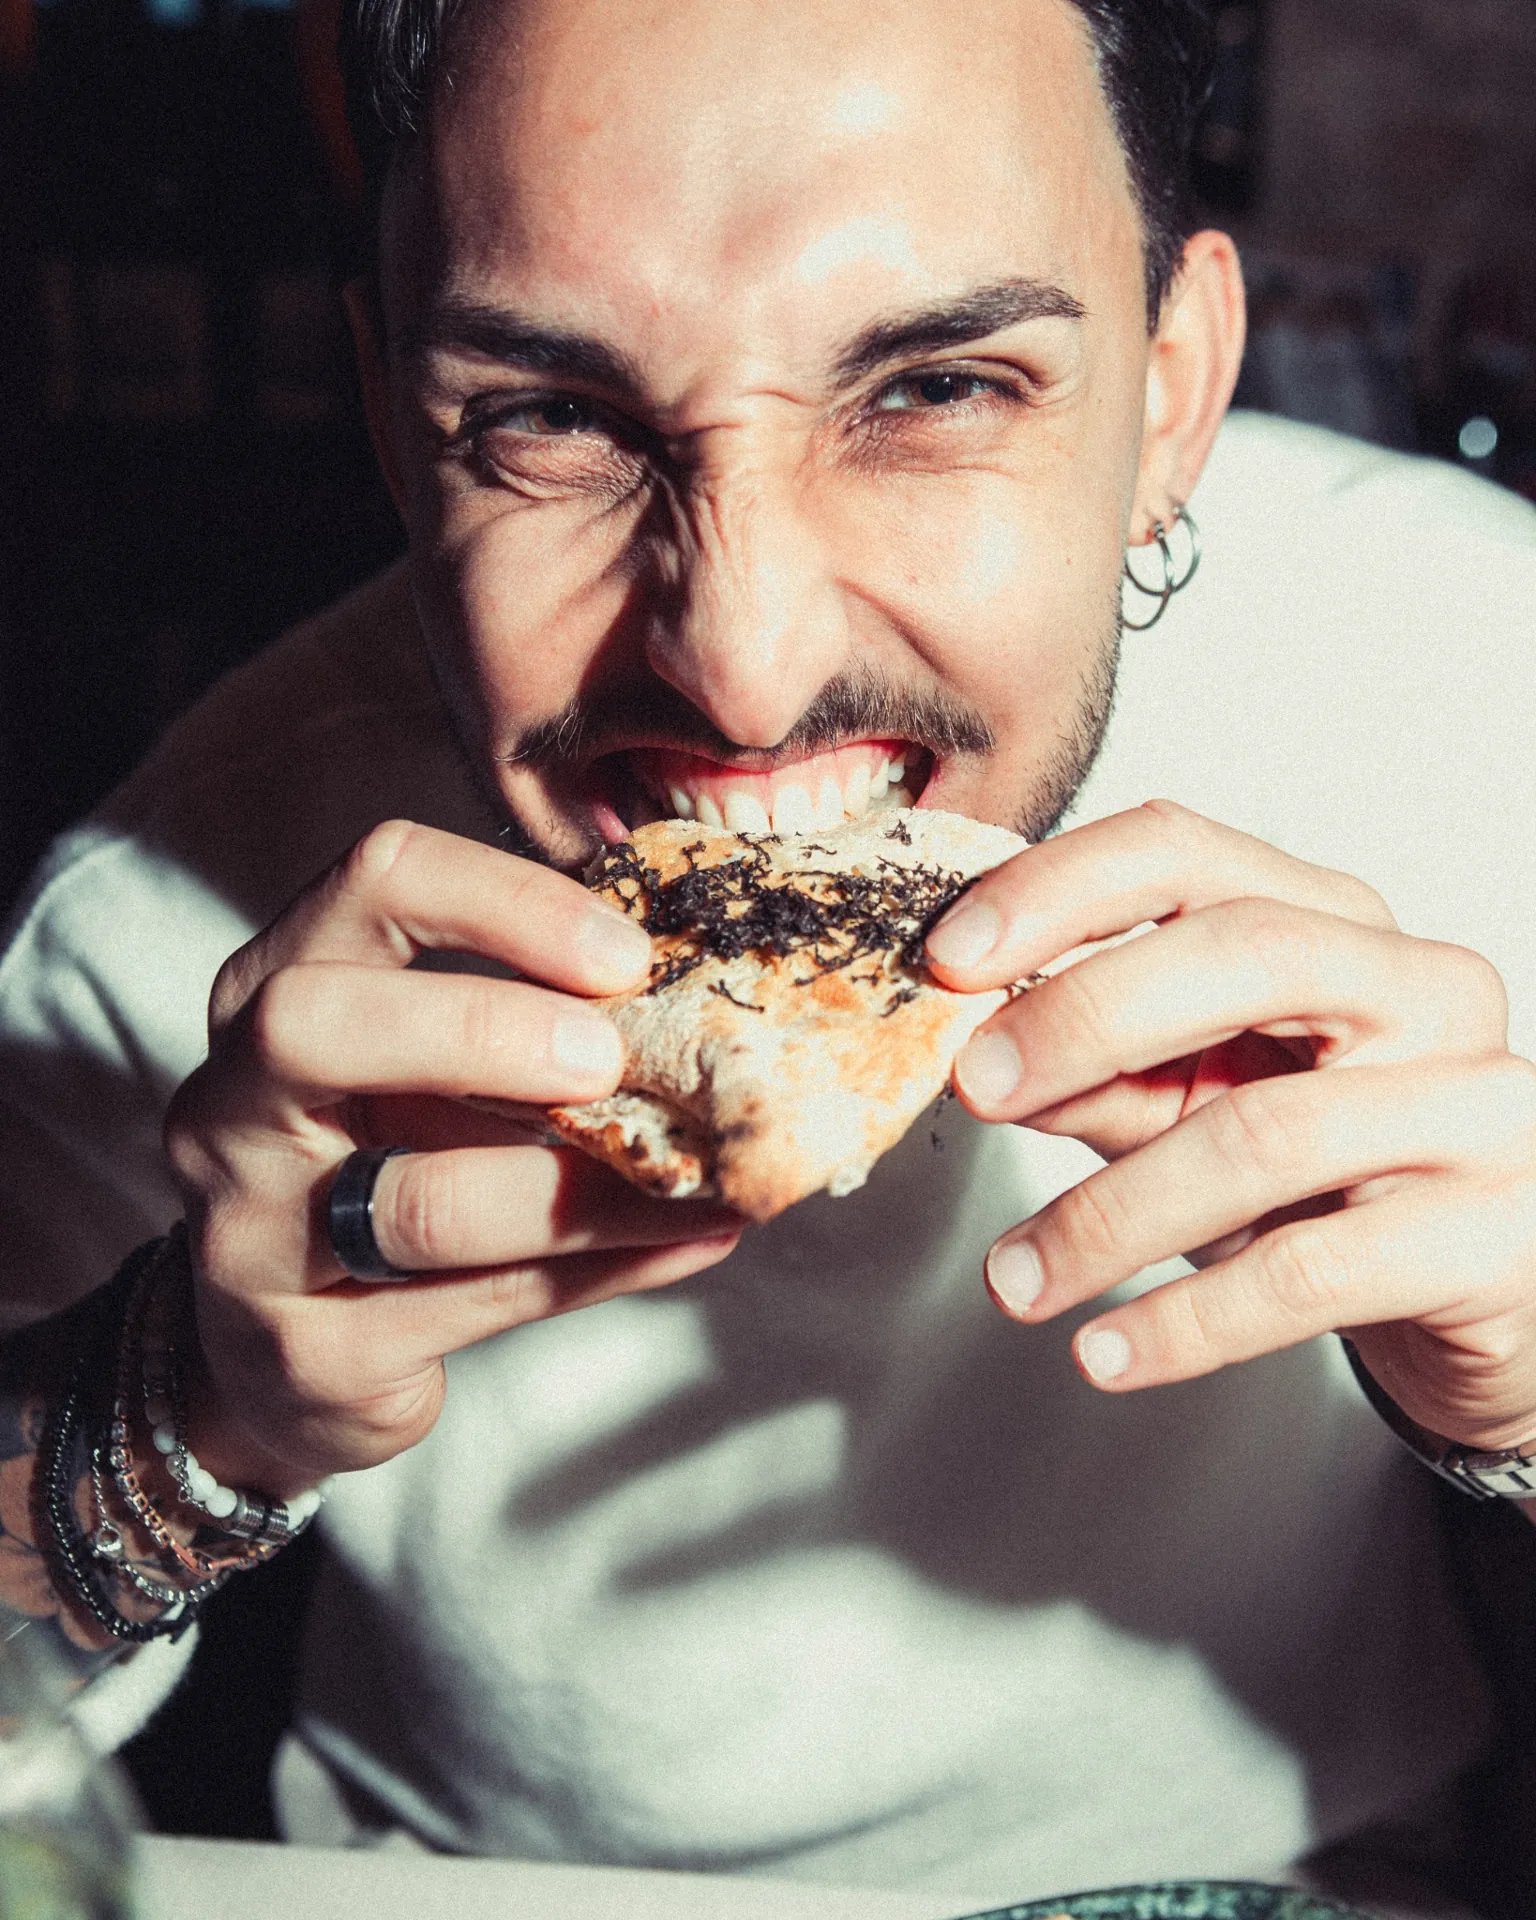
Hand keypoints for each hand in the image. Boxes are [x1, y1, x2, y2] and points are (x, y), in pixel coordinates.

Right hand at [164, 821, 741, 1493]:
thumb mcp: (421, 1079)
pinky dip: (607, 1266)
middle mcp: (231, 1106)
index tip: (627, 954)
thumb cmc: (378, 1175)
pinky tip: (692, 1239)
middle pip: (315, 1023)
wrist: (280, 1363)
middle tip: (610, 1058)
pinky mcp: (311, 1356)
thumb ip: (522, 1027)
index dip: (509, 899)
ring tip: (704, 1179)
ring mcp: (253, 1240)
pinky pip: (481, 1303)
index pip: (372, 882)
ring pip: (422, 1203)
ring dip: (591, 1187)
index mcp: (272, 991)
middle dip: (482, 1026)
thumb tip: (702, 997)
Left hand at [926, 801, 1535, 1456]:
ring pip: (1266, 1132)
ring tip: (1016, 1280)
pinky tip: (1104, 1353)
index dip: (1058, 891)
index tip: (947, 960)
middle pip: (1247, 953)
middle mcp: (1423, 988)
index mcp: (1336, 924)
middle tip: (974, 1087)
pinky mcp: (1493, 1235)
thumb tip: (973, 1056)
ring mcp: (1476, 1106)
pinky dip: (1187, 1320)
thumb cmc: (1330, 1175)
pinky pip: (1314, 1273)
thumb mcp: (1200, 1102)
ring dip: (1108, 1214)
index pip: (1188, 852)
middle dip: (1085, 1015)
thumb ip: (1101, 1071)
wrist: (1491, 1297)